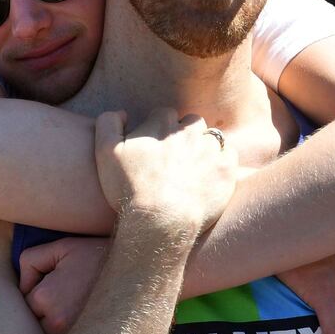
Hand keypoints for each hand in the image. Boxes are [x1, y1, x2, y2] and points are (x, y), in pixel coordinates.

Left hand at [18, 237, 108, 333]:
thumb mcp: (59, 247)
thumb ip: (30, 261)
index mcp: (46, 299)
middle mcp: (56, 323)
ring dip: (50, 324)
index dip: (33, 292)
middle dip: (39, 312)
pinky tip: (76, 317)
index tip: (51, 281)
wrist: (130, 268)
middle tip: (61, 294)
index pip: (22, 304)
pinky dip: (64, 333)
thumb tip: (23, 287)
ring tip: (69, 305)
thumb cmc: (94, 255)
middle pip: (32, 324)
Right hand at [94, 109, 237, 234]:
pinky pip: (229, 154)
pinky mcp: (226, 169)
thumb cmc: (129, 188)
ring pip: (212, 136)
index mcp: (162, 123)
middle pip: (190, 123)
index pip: (163, 114)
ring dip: (204, 146)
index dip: (158, 130)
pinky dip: (222, 160)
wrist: (160, 220)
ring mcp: (210, 149)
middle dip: (184, 134)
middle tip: (175, 157)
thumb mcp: (105, 152)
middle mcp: (189, 131)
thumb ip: (108, 123)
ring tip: (194, 166)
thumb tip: (123, 113)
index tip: (155, 148)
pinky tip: (211, 174)